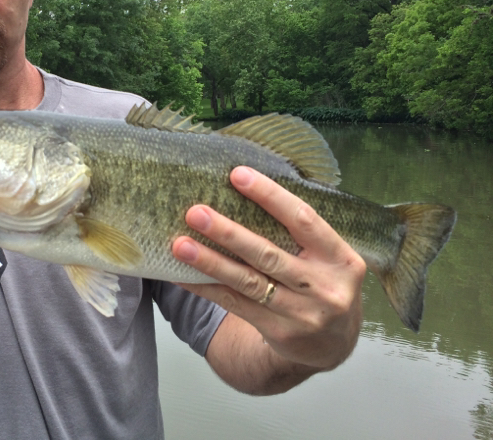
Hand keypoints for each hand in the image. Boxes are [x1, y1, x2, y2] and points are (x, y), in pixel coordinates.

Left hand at [172, 166, 364, 370]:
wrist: (334, 345)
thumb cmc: (323, 284)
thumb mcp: (328, 258)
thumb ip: (298, 232)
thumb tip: (242, 189)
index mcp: (340, 259)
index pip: (303, 219)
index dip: (270, 196)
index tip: (238, 175)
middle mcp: (324, 287)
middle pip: (269, 255)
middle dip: (229, 233)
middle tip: (196, 213)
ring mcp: (302, 313)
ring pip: (248, 282)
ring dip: (210, 262)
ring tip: (180, 245)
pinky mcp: (279, 332)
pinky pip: (235, 304)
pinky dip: (206, 287)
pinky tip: (182, 274)